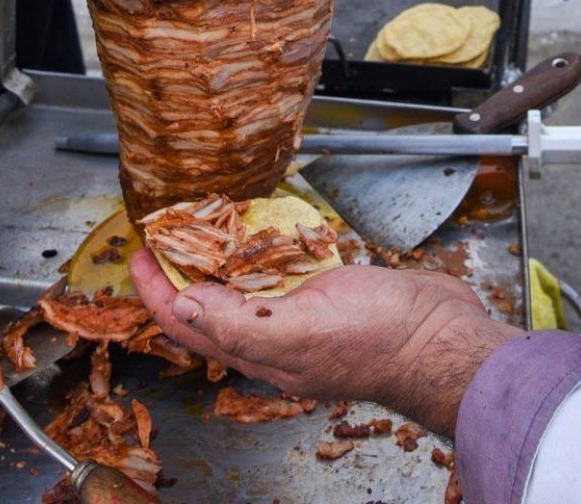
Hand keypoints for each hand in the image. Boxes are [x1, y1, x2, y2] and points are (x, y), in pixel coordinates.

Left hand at [130, 250, 520, 435]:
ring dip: (219, 260)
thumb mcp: (299, 330)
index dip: (156, 290)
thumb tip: (180, 308)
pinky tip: (263, 231)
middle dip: (179, 272)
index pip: (186, 323)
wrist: (442, 336)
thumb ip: (237, 323)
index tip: (138, 253)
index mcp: (258, 351)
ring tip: (203, 229)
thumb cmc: (380, 340)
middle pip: (207, 306)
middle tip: (164, 236)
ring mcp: (301, 315)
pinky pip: (283, 273)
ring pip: (243, 289)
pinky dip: (265, 251)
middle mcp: (273, 337)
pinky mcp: (329, 294)